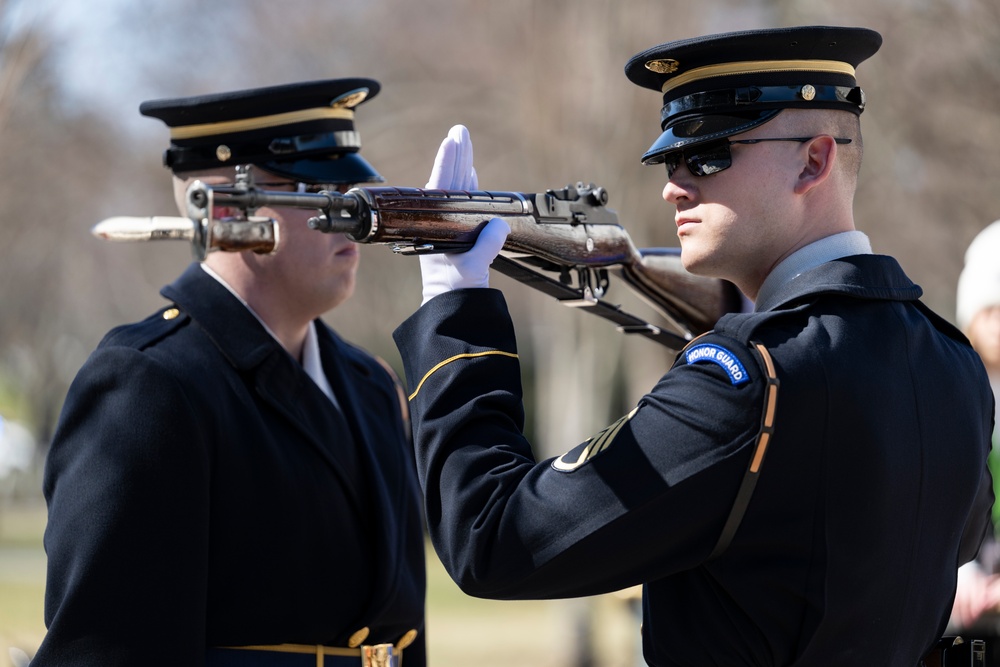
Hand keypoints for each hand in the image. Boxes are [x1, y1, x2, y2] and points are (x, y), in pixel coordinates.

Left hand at [419, 125, 509, 304]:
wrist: (453, 311)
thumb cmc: (456, 292)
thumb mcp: (473, 268)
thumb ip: (486, 245)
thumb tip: (499, 225)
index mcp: (437, 228)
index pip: (441, 189)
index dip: (448, 164)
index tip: (452, 141)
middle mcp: (440, 225)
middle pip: (449, 184)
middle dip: (456, 157)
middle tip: (460, 131)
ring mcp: (449, 230)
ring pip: (456, 192)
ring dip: (462, 168)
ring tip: (464, 144)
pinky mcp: (459, 238)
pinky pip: (464, 207)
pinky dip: (469, 190)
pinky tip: (471, 176)